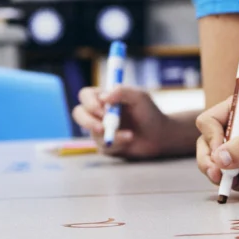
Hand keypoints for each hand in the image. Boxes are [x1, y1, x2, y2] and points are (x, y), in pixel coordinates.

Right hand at [72, 84, 193, 159]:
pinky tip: (129, 140)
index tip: (101, 108)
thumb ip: (122, 92)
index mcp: (103, 98)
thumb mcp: (140, 97)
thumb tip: (103, 97)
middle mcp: (98, 114)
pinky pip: (103, 147)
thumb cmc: (149, 113)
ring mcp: (100, 131)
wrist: (159, 136)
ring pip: (93, 133)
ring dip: (112, 135)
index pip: (85, 95)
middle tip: (102, 127)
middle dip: (87, 121)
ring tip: (130, 135)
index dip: (89, 102)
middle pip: (78, 114)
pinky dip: (118, 144)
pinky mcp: (106, 146)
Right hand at [195, 100, 238, 193]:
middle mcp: (233, 129)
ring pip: (215, 164)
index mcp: (236, 111)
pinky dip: (234, 183)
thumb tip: (218, 160)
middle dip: (209, 162)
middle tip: (217, 176)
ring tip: (237, 182)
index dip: (211, 138)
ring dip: (221, 176)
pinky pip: (230, 177)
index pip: (208, 123)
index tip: (220, 153)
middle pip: (206, 145)